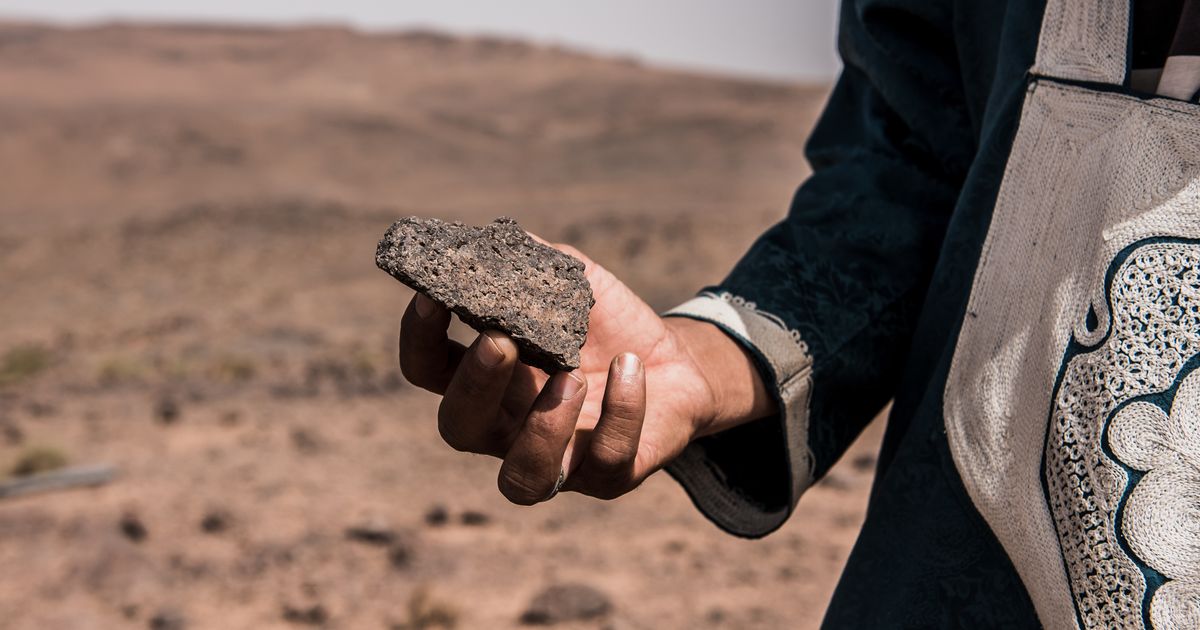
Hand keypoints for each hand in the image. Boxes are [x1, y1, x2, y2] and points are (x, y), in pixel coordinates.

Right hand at [398, 243, 773, 504]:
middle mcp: (508, 427)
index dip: (419, 337)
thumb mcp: (571, 282)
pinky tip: (630, 366)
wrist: (675, 362)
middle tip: (500, 341)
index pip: (428, 368)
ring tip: (572, 375)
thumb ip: (530, 262)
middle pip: (459, 428)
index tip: (432, 295)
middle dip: (474, 385)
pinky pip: (607, 461)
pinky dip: (621, 412)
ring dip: (541, 428)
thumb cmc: (606, 325)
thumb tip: (492, 236)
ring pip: (522, 479)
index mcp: (487, 377)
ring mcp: (557, 458)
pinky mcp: (609, 474)